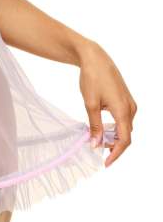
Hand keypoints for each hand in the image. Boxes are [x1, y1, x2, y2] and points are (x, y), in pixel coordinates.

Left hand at [78, 41, 136, 167]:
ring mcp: (129, 103)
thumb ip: (94, 126)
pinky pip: (122, 118)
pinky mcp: (124, 99)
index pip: (124, 140)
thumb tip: (95, 144)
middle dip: (112, 145)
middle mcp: (130, 108)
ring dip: (112, 135)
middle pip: (125, 135)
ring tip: (96, 137)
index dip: (116, 153)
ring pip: (124, 127)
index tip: (105, 163)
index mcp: (124, 110)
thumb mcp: (90, 104)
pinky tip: (100, 126)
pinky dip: (113, 126)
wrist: (94, 58)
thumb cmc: (92, 78)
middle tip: (95, 148)